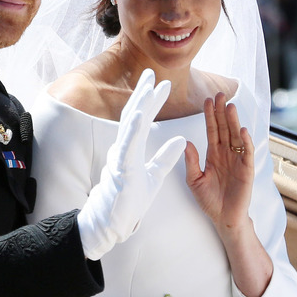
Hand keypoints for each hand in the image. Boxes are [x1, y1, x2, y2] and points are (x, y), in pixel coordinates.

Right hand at [77, 69, 185, 259]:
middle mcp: (123, 149)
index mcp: (131, 149)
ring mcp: (120, 157)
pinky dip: (133, 128)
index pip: (143, 120)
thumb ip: (166, 157)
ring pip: (130, 126)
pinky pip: (127, 145)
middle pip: (133, 116)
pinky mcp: (121, 169)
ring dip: (139, 105)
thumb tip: (182, 140)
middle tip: (151, 73)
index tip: (162, 84)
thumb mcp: (154, 176)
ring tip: (148, 87)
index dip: (151, 101)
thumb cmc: (129, 201)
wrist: (114, 223)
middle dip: (142, 94)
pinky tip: (139, 114)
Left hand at [184, 92, 254, 231]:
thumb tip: (186, 142)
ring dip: (234, 122)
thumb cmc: (209, 200)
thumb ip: (191, 162)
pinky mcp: (247, 170)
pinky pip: (246, 153)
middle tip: (220, 94)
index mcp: (213, 154)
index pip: (212, 130)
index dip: (210, 115)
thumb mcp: (194, 180)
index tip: (206, 100)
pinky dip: (245, 141)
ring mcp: (237, 160)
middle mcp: (226, 154)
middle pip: (224, 128)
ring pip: (236, 136)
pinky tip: (242, 130)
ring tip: (230, 106)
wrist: (223, 218)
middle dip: (222, 112)